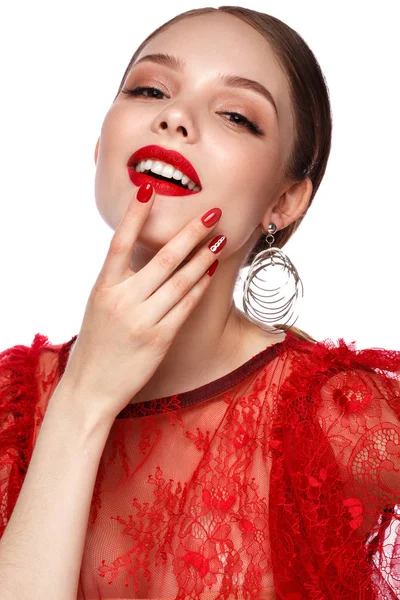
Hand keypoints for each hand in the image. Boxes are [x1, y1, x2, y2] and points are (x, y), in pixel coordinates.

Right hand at [60, 184, 226, 424]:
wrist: (91, 388)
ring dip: (203, 257)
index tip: (148, 188)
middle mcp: (123, 300)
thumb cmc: (96, 344)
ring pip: (180, 280)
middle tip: (212, 213)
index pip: (120, 242)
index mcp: (103, 287)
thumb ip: (120, 282)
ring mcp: (142, 320)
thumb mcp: (99, 306)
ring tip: (220, 239)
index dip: (134, 214)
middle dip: (190, 233)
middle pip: (163, 258)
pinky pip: (186, 306)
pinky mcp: (159, 339)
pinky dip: (200, 287)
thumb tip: (147, 256)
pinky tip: (210, 272)